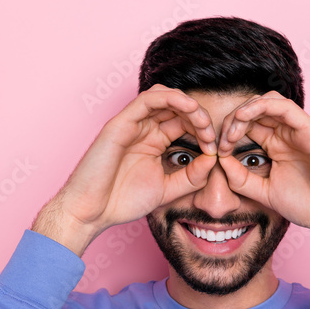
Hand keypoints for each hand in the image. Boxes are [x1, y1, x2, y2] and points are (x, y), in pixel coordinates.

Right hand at [33, 85, 217, 255]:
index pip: (184, 123)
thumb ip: (192, 176)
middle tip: (213, 137)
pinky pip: (148, 99)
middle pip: (178, 107)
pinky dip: (172, 98)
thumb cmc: (123, 201)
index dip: (204, 130)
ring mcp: (132, 123)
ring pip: (165, 96)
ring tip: (203, 123)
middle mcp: (144, 128)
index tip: (217, 150)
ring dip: (189, 105)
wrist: (92, 212)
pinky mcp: (121, 123)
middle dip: (201, 118)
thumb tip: (214, 159)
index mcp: (154, 141)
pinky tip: (190, 108)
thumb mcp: (168, 189)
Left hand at [216, 92, 309, 247]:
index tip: (217, 152)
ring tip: (231, 132)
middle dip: (231, 121)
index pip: (248, 126)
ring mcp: (299, 129)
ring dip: (243, 111)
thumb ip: (241, 178)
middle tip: (220, 142)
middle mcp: (288, 134)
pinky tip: (243, 119)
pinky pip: (283, 106)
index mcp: (278, 146)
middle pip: (254, 110)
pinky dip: (260, 106)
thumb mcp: (264, 192)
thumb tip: (219, 160)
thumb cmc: (309, 206)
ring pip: (267, 101)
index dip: (228, 132)